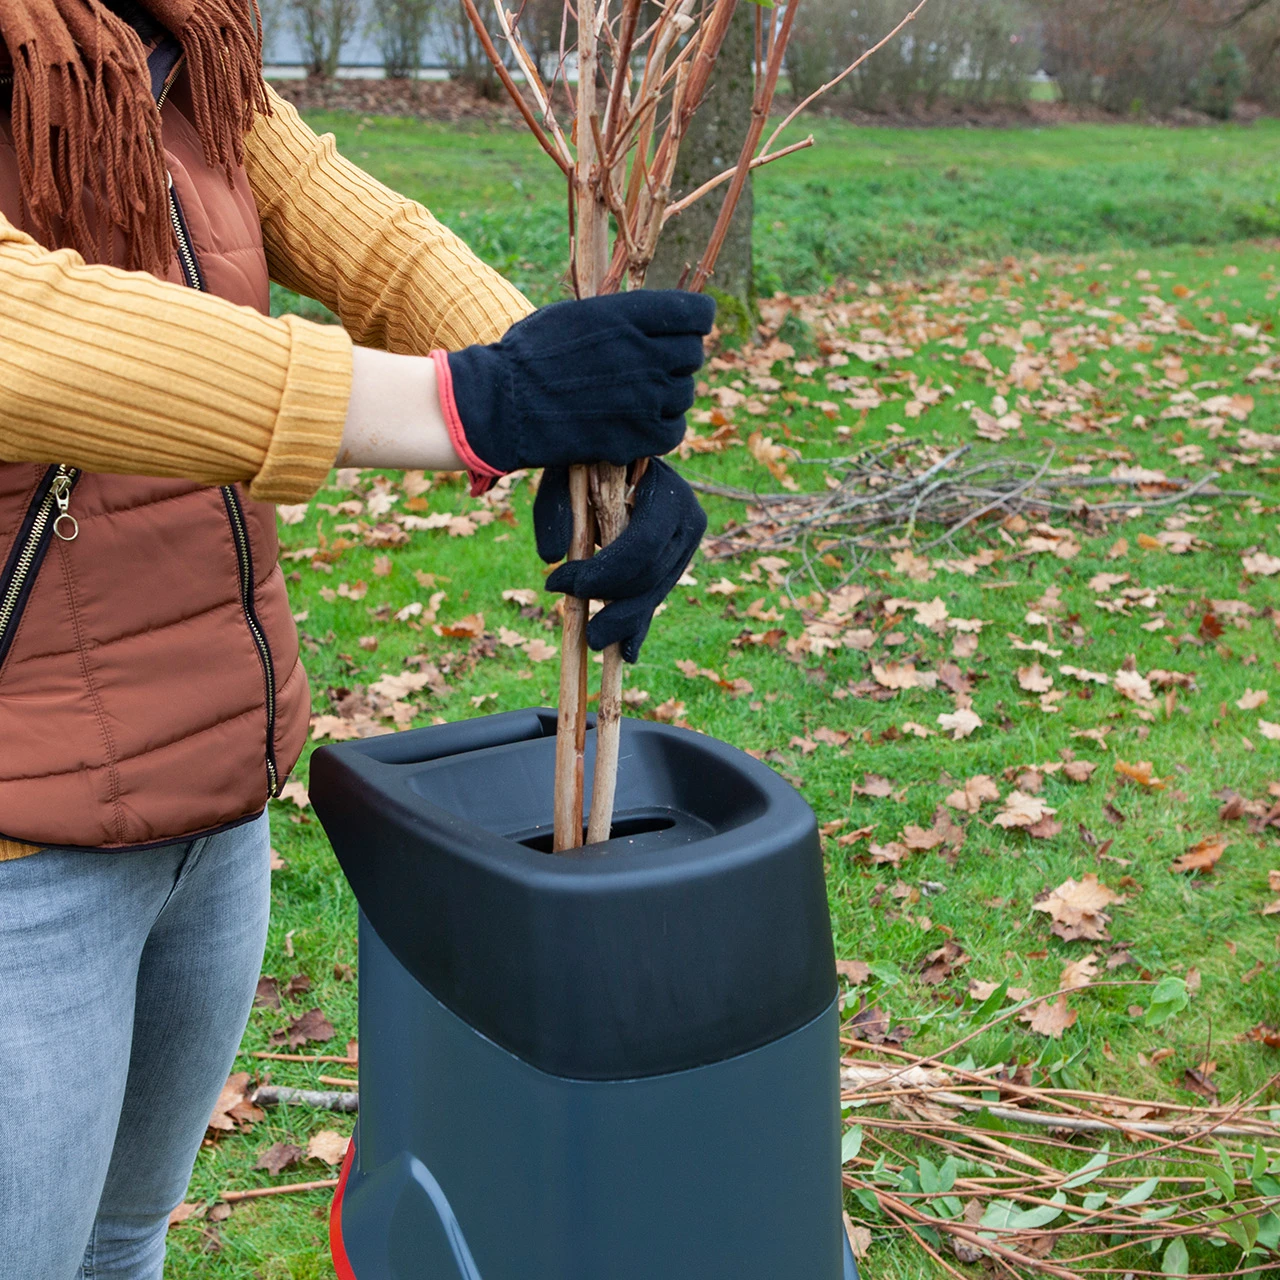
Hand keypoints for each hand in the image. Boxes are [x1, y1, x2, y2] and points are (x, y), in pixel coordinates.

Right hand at [441, 291, 714, 484]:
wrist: (502, 405)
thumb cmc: (531, 354)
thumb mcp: (576, 314)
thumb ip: (622, 316)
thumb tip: (659, 321)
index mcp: (627, 317)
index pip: (696, 313)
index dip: (696, 320)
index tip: (688, 327)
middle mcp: (643, 355)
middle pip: (693, 355)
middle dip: (679, 358)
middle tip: (655, 365)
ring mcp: (643, 400)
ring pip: (685, 394)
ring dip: (670, 394)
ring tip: (641, 395)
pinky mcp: (636, 438)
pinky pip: (674, 431)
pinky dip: (664, 427)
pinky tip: (643, 422)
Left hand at [534, 459, 706, 662]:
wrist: (613, 453)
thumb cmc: (587, 457)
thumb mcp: (565, 473)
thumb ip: (555, 510)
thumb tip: (551, 557)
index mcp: (666, 489)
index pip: (641, 547)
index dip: (603, 574)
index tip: (558, 584)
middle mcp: (689, 516)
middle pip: (653, 576)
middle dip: (614, 605)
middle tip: (582, 630)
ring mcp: (687, 540)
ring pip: (656, 590)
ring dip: (626, 620)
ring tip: (597, 642)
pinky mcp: (677, 557)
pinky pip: (657, 593)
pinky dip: (640, 620)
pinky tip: (628, 652)